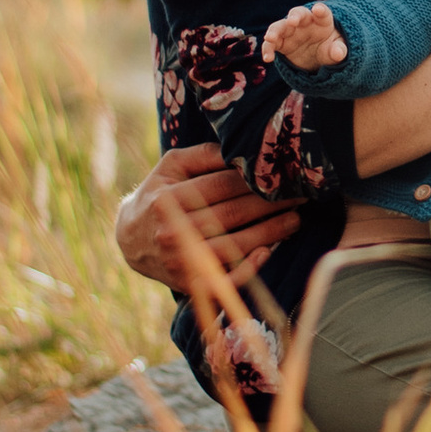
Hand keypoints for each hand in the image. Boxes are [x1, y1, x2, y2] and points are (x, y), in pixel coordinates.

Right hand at [113, 143, 300, 292]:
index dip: (255, 179)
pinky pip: (226, 278)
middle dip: (270, 204)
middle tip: (300, 196)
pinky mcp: (189, 284)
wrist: (130, 239)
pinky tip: (269, 251)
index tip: (282, 174)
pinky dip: (250, 266)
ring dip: (270, 233)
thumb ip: (205, 154)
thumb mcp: (172, 166)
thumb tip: (242, 147)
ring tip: (294, 220)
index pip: (221, 186)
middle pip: (232, 215)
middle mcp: (173, 232)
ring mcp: (181, 261)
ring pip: (234, 246)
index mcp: (168, 199)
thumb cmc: (159, 194)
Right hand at [264, 2, 346, 68]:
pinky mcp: (281, 43)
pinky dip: (267, 49)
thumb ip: (338, 50)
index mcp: (322, 20)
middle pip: (298, 14)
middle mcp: (304, 22)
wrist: (317, 57)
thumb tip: (339, 53)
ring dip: (274, 31)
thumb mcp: (336, 50)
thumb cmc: (329, 48)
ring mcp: (291, 31)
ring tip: (270, 38)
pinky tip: (268, 58)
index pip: (323, 13)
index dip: (321, 11)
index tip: (318, 9)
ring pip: (280, 26)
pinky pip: (271, 44)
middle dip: (294, 16)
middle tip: (292, 21)